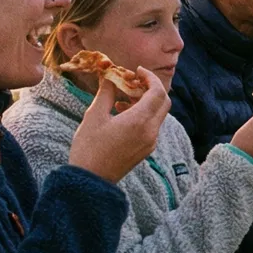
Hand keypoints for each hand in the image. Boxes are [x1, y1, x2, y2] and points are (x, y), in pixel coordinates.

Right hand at [66, 69, 168, 183]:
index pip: (158, 92)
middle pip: (163, 102)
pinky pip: (152, 126)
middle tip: (133, 82)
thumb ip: (106, 93)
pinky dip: (144, 114)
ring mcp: (151, 142)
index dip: (150, 77)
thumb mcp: (94, 116)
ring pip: (158, 114)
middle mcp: (151, 131)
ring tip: (123, 97)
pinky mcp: (146, 150)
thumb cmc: (89, 148)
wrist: (91, 181)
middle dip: (151, 88)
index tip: (137, 71)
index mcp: (140, 121)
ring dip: (146, 101)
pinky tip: (123, 113)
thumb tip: (110, 76)